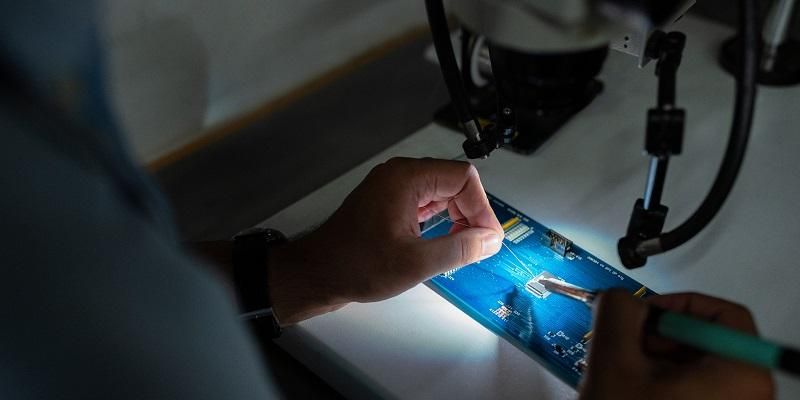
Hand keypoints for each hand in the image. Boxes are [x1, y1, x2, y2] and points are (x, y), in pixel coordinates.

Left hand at [268, 157, 503, 323]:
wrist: (318, 274)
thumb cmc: (355, 264)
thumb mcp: (416, 262)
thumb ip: (460, 248)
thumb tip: (490, 240)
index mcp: (406, 178)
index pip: (463, 178)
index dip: (481, 208)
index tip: (486, 237)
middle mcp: (399, 176)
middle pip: (454, 183)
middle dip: (471, 213)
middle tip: (477, 246)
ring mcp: (393, 188)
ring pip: (442, 193)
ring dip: (457, 218)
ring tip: (460, 248)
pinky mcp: (389, 202)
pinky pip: (427, 203)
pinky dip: (441, 221)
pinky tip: (443, 243)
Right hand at [579, 291, 773, 399]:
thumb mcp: (614, 361)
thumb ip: (617, 312)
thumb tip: (621, 298)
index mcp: (741, 373)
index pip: (721, 313)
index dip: (675, 305)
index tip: (644, 315)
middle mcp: (752, 394)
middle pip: (709, 342)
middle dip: (659, 339)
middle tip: (626, 348)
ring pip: (701, 369)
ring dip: (658, 364)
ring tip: (626, 378)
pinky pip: (700, 393)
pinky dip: (667, 386)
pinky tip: (638, 395)